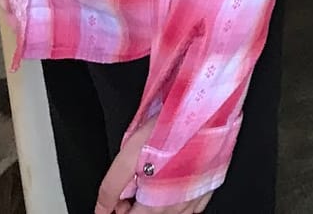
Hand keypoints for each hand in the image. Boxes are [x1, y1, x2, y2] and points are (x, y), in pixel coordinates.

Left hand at [96, 120, 210, 213]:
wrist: (204, 108)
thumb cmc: (168, 128)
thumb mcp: (127, 156)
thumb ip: (111, 187)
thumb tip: (101, 209)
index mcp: (157, 201)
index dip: (120, 210)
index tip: (118, 199)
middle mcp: (179, 203)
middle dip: (137, 206)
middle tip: (134, 185)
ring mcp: (197, 195)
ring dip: (158, 204)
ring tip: (153, 181)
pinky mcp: (211, 183)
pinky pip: (194, 207)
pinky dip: (180, 201)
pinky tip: (175, 186)